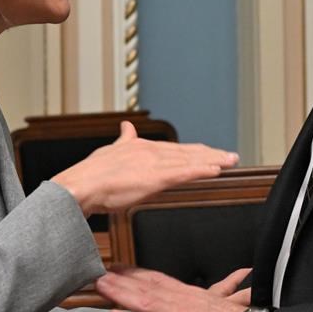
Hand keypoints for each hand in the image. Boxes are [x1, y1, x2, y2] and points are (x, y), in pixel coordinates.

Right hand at [53, 121, 237, 214]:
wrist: (80, 185)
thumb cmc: (90, 175)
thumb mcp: (110, 151)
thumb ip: (123, 140)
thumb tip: (127, 126)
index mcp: (141, 147)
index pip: (175, 149)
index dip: (195, 151)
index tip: (211, 152)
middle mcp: (151, 151)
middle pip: (188, 153)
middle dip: (211, 154)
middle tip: (231, 156)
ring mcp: (154, 164)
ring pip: (190, 161)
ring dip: (213, 161)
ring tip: (230, 161)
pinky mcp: (155, 177)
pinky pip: (185, 173)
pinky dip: (202, 170)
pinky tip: (216, 170)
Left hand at [96, 266, 248, 311]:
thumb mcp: (235, 299)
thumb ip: (232, 286)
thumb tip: (244, 273)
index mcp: (191, 294)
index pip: (159, 278)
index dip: (137, 272)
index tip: (119, 266)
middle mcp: (181, 300)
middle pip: (145, 287)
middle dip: (120, 280)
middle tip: (97, 272)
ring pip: (143, 301)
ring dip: (119, 294)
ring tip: (100, 286)